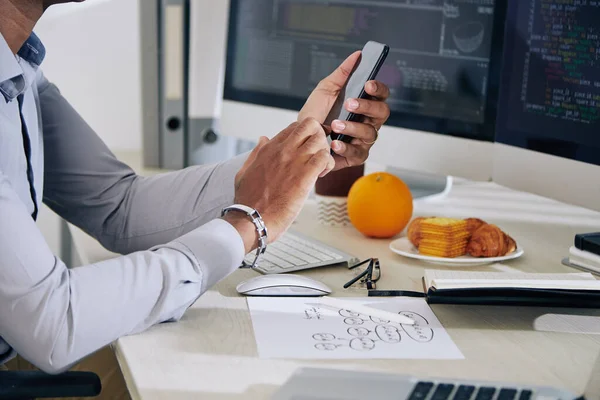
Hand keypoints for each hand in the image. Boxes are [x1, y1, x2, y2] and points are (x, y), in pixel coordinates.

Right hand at [226, 118, 334, 251]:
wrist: (252, 218)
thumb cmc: (248, 199)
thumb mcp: (245, 170)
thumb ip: (256, 153)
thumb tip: (263, 139)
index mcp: (269, 148)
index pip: (294, 127)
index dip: (305, 135)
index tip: (305, 149)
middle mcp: (282, 150)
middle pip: (310, 125)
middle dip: (319, 135)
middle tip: (318, 152)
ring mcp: (294, 161)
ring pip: (320, 139)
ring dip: (324, 151)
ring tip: (320, 166)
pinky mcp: (304, 176)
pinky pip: (325, 158)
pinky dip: (328, 164)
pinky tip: (321, 175)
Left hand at [298, 51, 390, 169]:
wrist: (301, 137)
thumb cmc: (316, 113)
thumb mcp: (326, 90)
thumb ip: (342, 73)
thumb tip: (357, 55)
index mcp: (364, 103)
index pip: (381, 95)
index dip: (378, 89)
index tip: (367, 84)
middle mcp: (367, 121)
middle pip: (382, 113)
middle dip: (367, 107)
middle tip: (350, 104)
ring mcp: (363, 140)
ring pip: (370, 133)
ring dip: (353, 127)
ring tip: (335, 125)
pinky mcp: (355, 156)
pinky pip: (358, 153)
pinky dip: (346, 148)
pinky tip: (334, 143)